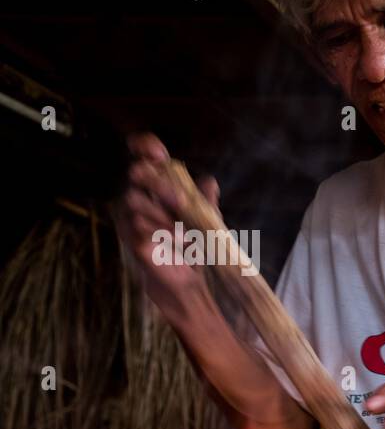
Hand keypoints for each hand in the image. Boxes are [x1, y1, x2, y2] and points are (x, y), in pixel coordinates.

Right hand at [115, 132, 221, 317]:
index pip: (144, 157)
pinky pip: (137, 226)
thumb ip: (204, 201)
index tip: (158, 150)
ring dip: (162, 212)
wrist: (191, 282)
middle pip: (137, 173)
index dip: (145, 146)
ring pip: (134, 199)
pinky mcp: (132, 240)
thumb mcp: (207, 220)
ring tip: (185, 231)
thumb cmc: (197, 246)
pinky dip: (161, 231)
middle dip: (158, 182)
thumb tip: (209, 181)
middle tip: (180, 200)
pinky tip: (179, 240)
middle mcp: (141, 198)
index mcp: (159, 188)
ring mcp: (132, 218)